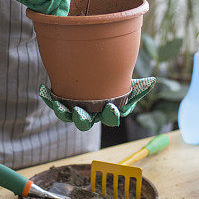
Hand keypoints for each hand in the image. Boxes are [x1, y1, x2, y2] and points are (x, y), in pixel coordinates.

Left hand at [38, 77, 156, 130]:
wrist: (96, 75)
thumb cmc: (116, 82)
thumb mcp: (128, 83)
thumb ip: (139, 85)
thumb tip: (152, 82)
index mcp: (107, 112)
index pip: (110, 118)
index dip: (111, 114)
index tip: (111, 107)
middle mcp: (91, 114)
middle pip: (85, 123)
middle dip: (82, 119)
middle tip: (79, 112)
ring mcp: (75, 110)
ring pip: (67, 116)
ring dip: (64, 112)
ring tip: (60, 105)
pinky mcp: (63, 101)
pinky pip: (55, 102)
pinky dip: (49, 97)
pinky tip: (45, 89)